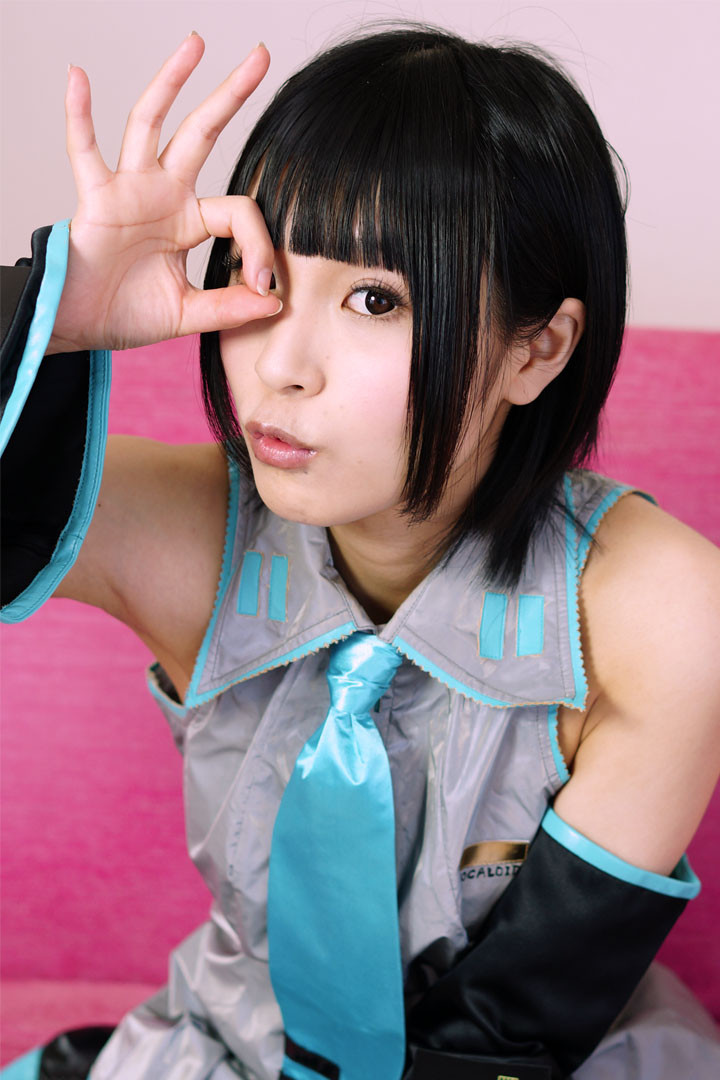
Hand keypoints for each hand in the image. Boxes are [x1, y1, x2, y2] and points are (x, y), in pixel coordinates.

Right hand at [48, 33, 280, 353]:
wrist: (80, 326)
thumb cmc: (127, 314)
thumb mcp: (188, 314)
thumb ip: (229, 308)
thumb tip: (274, 302)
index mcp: (189, 221)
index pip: (238, 212)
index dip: (258, 245)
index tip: (263, 283)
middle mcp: (163, 194)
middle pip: (202, 132)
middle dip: (230, 95)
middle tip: (260, 56)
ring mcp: (129, 189)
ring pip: (150, 123)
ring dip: (171, 81)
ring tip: (196, 44)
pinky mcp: (97, 198)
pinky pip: (84, 150)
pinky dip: (79, 114)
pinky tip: (78, 77)